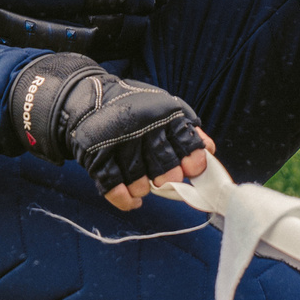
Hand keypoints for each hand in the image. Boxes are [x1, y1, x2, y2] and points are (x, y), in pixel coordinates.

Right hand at [5, 53, 216, 211]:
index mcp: (162, 113)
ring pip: (138, 180)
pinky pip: (112, 186)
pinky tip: (132, 200)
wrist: (89, 99)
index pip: (185, 141)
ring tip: (144, 184)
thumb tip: (209, 151)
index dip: (194, 160)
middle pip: (163, 165)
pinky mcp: (95, 156)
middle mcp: (141, 126)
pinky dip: (124, 199)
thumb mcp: (164, 107)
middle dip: (169, 178)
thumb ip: (187, 129)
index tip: (193, 170)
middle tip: (167, 180)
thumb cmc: (135, 108)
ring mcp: (116, 142)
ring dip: (144, 188)